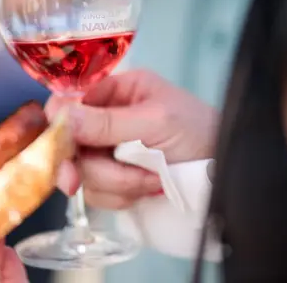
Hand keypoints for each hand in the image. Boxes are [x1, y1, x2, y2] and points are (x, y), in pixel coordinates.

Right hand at [46, 69, 218, 208]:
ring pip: (84, 172)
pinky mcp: (119, 180)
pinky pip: (99, 193)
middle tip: (76, 183)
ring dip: (115, 183)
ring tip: (151, 181)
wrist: (228, 178)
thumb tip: (61, 116)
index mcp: (120, 91)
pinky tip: (148, 191)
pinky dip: (121, 196)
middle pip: (71, 143)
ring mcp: (113, 152)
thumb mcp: (157, 121)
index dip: (59, 126)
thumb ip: (109, 121)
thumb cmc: (201, 135)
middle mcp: (111, 118)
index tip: (58, 147)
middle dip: (90, 165)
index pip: (71, 102)